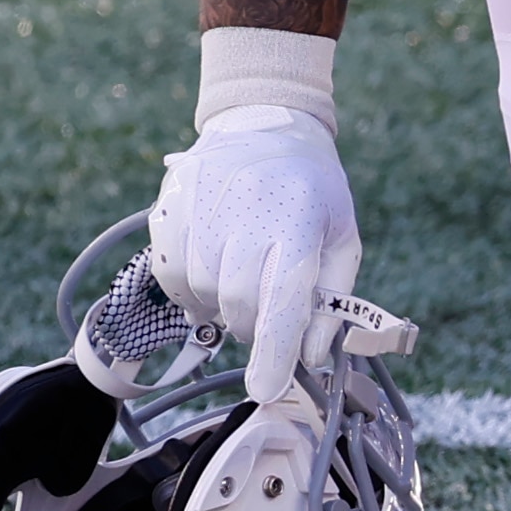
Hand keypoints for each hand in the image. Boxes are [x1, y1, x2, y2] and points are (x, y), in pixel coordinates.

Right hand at [149, 106, 362, 405]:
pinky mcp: (169, 204)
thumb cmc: (313, 189)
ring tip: (241, 283)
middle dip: (253, 327)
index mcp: (296, 214)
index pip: (281, 295)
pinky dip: (190, 289)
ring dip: (221, 306)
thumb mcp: (342, 237)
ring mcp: (200, 203)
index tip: (267, 389)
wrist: (265, 122)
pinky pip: (170, 273)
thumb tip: (310, 357)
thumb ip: (331, 301)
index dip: (274, 349)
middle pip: (238, 300)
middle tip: (266, 318)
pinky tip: (211, 273)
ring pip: (200, 291)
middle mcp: (243, 206)